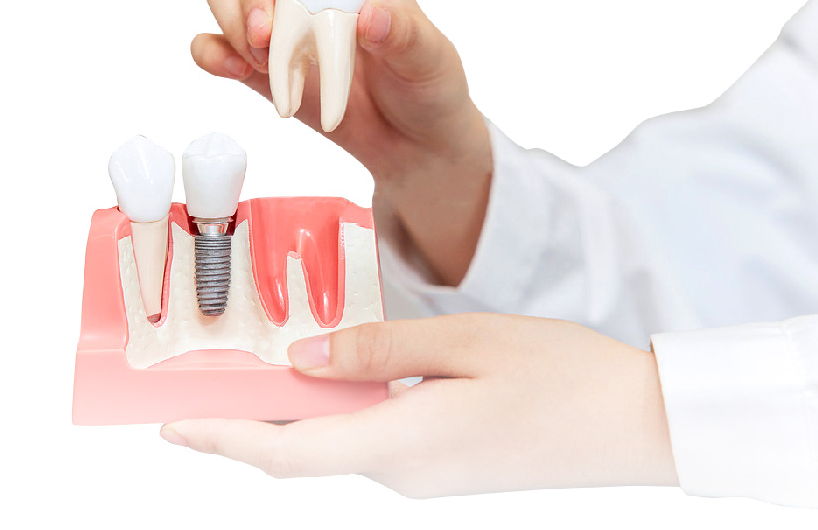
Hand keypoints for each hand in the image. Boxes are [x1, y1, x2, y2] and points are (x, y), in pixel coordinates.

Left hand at [159, 314, 678, 497]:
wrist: (646, 426)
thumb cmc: (566, 375)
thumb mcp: (465, 341)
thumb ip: (377, 350)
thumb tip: (302, 358)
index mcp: (403, 445)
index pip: (288, 455)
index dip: (223, 441)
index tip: (171, 426)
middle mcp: (404, 474)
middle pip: (301, 451)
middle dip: (243, 421)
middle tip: (193, 381)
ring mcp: (426, 477)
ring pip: (336, 443)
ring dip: (291, 413)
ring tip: (248, 364)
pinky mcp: (446, 467)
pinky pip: (371, 439)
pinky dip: (336, 412)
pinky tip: (327, 373)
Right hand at [189, 0, 490, 283]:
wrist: (412, 143)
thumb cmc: (427, 86)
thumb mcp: (430, 57)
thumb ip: (404, 35)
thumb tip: (370, 16)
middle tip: (269, 37)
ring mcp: (282, 22)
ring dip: (233, 23)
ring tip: (262, 61)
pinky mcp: (260, 63)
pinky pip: (214, 43)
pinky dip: (214, 53)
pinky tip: (234, 71)